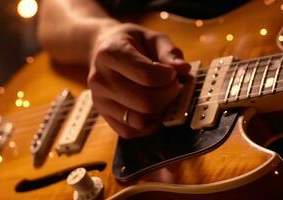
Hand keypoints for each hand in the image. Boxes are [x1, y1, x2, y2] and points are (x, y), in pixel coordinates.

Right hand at [88, 23, 190, 138]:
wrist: (101, 51)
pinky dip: (147, 125)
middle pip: (145, 102)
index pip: (147, 76)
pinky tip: (154, 110)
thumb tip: (183, 69)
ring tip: (162, 96)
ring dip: (159, 112)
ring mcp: (99, 100)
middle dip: (168, 96)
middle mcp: (100, 79)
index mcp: (110, 53)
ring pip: (139, 120)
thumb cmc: (131, 43)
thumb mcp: (151, 37)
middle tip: (173, 86)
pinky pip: (130, 132)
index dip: (168, 77)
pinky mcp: (104, 116)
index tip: (172, 72)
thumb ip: (169, 51)